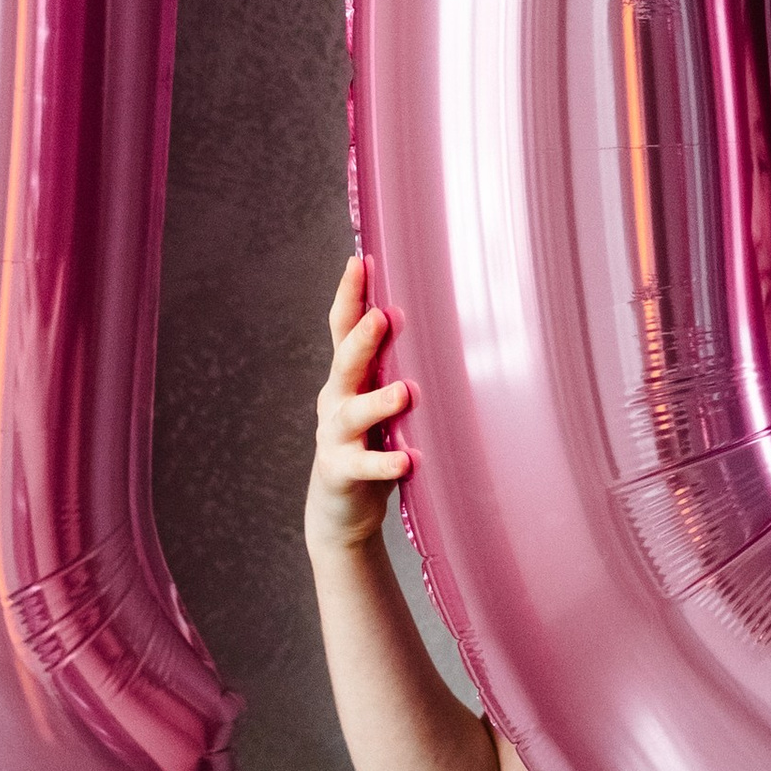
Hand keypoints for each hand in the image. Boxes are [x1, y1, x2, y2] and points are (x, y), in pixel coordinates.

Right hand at [307, 255, 414, 561]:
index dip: (349, 295)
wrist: (340, 510)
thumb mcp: (378, 400)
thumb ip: (393, 367)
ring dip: (379, 402)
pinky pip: (364, 466)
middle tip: (383, 316)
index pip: (342, 329)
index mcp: (347, 378)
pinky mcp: (341, 472)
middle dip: (362, 339)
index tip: (360, 261)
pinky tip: (408, 460)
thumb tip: (435, 321)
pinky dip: (385, 462)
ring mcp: (336, 437)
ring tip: (406, 392)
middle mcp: (336, 401)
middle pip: (345, 363)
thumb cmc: (370, 444)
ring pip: (354, 414)